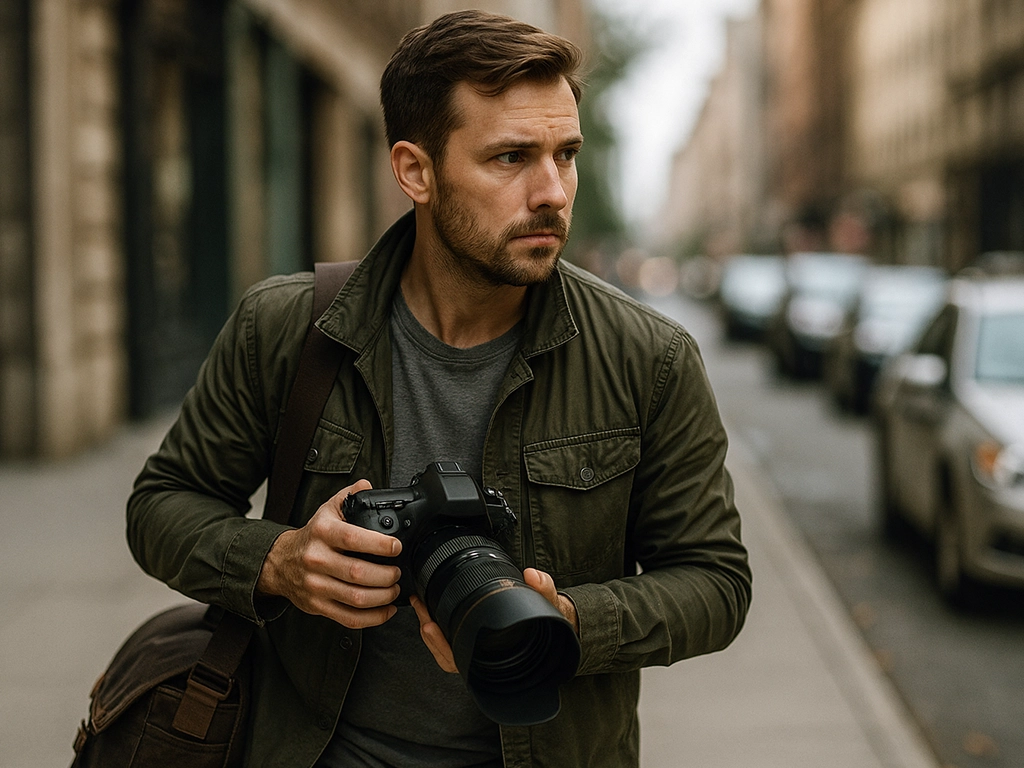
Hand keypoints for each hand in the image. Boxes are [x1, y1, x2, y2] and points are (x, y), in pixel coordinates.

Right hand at [256, 480, 402, 628]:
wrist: (280, 562)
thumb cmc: (311, 536)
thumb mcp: (327, 510)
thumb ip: (349, 496)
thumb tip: (368, 486)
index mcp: (322, 532)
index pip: (353, 539)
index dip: (379, 545)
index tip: (396, 547)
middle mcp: (316, 559)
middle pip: (358, 573)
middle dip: (386, 575)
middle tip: (397, 571)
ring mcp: (316, 585)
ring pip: (356, 598)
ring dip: (383, 596)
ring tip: (394, 588)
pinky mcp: (317, 606)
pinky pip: (349, 617)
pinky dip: (373, 617)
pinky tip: (386, 609)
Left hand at [410, 567, 578, 673]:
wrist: (556, 624)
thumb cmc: (550, 621)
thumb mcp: (550, 605)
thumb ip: (544, 591)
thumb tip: (533, 576)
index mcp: (499, 655)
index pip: (464, 661)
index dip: (443, 647)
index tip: (430, 625)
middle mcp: (486, 658)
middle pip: (448, 656)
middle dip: (430, 636)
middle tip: (421, 611)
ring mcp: (479, 651)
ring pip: (447, 651)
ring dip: (430, 632)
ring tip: (421, 608)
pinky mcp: (476, 639)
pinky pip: (452, 642)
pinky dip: (439, 629)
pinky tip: (431, 612)